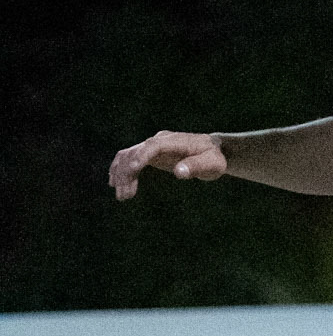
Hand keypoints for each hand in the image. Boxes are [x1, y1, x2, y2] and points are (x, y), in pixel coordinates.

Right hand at [109, 129, 226, 200]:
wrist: (212, 150)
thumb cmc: (213, 158)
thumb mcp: (212, 164)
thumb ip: (197, 166)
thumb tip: (180, 172)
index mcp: (175, 141)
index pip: (154, 145)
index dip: (142, 155)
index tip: (133, 170)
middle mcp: (160, 140)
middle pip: (136, 151)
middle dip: (127, 172)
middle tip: (125, 195)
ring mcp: (153, 145)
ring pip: (129, 155)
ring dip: (121, 174)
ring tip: (122, 196)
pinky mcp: (149, 153)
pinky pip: (129, 158)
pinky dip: (120, 170)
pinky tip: (115, 185)